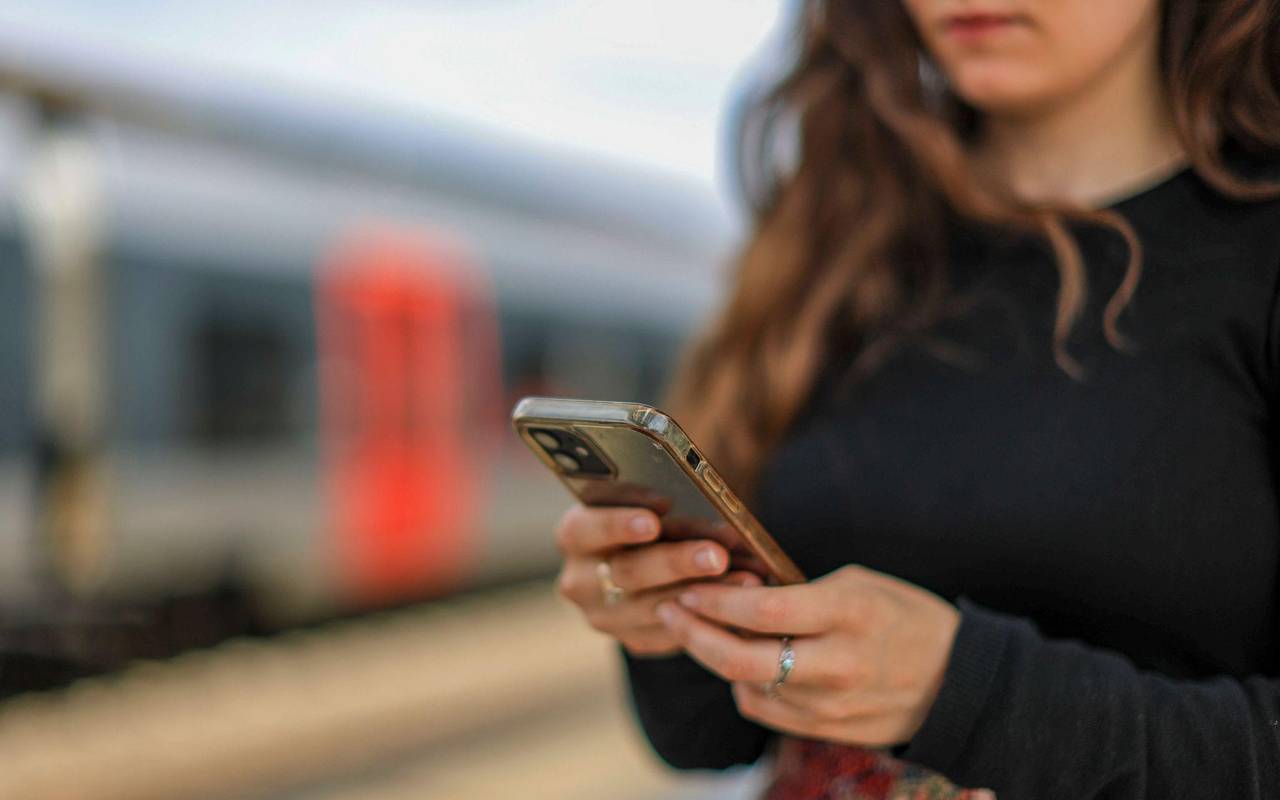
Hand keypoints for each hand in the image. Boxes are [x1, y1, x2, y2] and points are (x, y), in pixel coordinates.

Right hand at [553, 503, 761, 656]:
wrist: (654, 554)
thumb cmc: (654, 512)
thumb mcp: (648, 497)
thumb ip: (664, 498)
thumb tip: (702, 501)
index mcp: (575, 534)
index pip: (585, 528)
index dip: (618, 523)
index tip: (655, 517)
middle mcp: (580, 579)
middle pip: (626, 573)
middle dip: (676, 562)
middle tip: (716, 555)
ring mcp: (605, 615)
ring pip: (653, 608)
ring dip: (702, 593)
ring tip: (745, 578)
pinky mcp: (634, 639)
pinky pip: (671, 634)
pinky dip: (708, 617)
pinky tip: (742, 601)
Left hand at [654, 564, 959, 746]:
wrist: (957, 680)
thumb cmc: (903, 616)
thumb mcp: (859, 584)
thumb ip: (800, 591)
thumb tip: (738, 592)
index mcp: (848, 614)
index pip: (764, 611)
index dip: (716, 600)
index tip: (689, 586)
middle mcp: (838, 664)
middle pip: (742, 660)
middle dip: (694, 635)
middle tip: (670, 610)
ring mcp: (832, 705)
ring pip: (746, 686)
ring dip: (715, 658)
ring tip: (701, 630)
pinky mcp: (828, 731)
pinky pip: (765, 710)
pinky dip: (744, 685)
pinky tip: (743, 663)